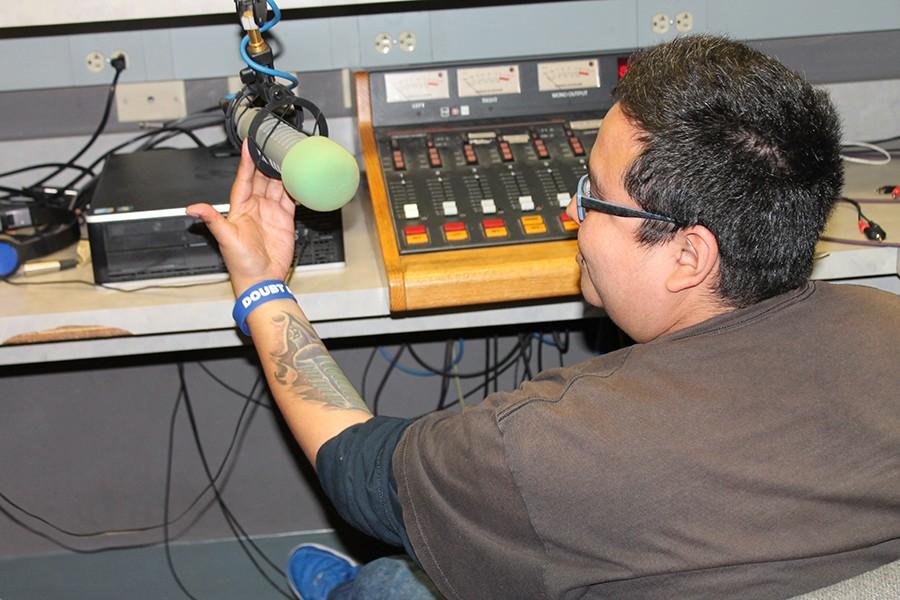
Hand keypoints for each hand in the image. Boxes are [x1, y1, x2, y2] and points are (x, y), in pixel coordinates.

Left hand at [186, 141, 295, 295]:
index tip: (249, 146)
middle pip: (261, 178)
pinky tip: (298, 178)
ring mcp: (270, 212)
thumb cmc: (240, 263)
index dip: (246, 163)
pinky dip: (294, 188)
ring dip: (281, 172)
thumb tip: (192, 208)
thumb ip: (212, 220)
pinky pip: (290, 198)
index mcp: (239, 208)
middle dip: (266, 162)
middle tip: (273, 147)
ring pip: (276, 185)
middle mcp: (255, 207)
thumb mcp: (225, 239)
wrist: (262, 280)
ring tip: (287, 158)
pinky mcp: (285, 219)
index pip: (243, 179)